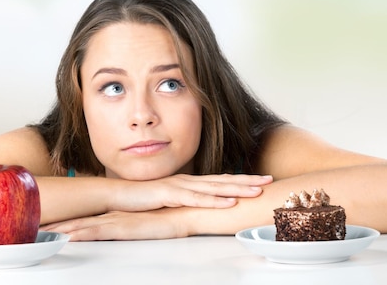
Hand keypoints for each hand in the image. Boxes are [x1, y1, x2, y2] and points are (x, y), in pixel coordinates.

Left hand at [41, 209, 188, 240]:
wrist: (182, 212)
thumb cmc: (167, 218)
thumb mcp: (145, 223)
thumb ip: (132, 225)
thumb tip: (125, 229)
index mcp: (115, 215)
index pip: (86, 220)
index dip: (66, 222)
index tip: (48, 226)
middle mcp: (111, 216)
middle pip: (77, 222)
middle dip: (56, 226)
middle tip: (34, 229)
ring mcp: (114, 221)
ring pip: (80, 227)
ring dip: (60, 231)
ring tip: (41, 235)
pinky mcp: (121, 227)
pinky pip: (95, 232)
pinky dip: (78, 234)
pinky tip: (65, 238)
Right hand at [109, 173, 271, 211]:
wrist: (117, 195)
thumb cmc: (141, 198)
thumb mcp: (168, 200)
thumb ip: (183, 201)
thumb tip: (198, 206)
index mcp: (189, 182)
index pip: (220, 180)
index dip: (241, 179)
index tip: (261, 179)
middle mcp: (188, 181)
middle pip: (223, 180)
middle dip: (247, 180)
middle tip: (270, 180)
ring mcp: (180, 186)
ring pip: (214, 187)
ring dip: (237, 188)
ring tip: (257, 190)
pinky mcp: (170, 194)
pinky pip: (196, 198)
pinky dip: (214, 200)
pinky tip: (229, 201)